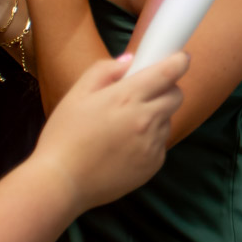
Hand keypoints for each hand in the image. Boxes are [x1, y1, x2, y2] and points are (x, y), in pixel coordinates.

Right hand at [31, 50, 188, 211]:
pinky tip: (125, 146)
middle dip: (167, 89)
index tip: (179, 59)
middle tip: (146, 93)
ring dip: (156, 116)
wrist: (62, 182)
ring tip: (126, 125)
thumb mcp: (77, 93)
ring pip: (168, 120)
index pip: (169, 72)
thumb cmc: (64, 136)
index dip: (179, 61)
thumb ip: (105, 70)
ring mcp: (152, 145)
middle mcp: (146, 120)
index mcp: (127, 97)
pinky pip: (160, 144)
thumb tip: (131, 61)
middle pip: (176, 96)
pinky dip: (150, 140)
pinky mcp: (153, 166)